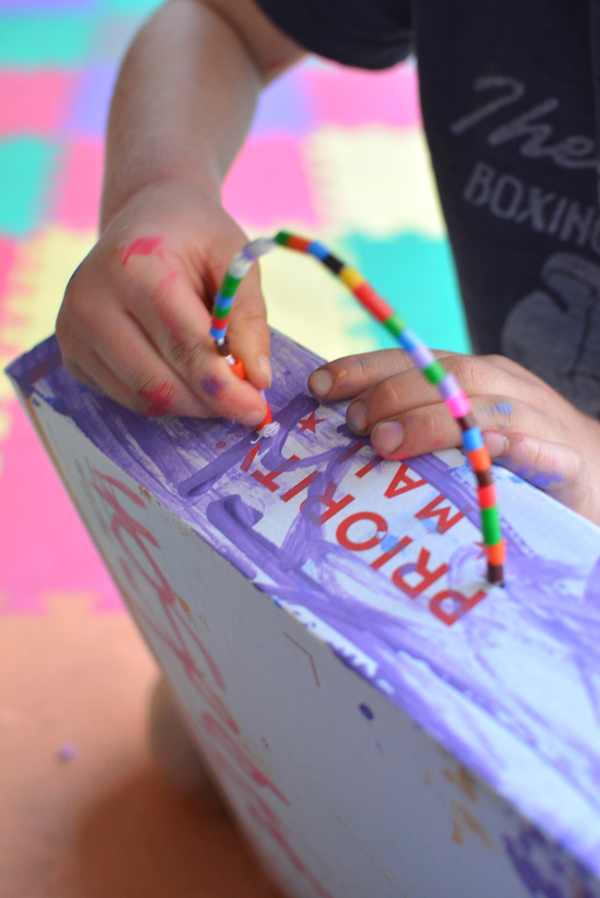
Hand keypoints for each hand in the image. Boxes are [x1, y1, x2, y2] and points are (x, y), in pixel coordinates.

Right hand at [56, 182, 269, 422]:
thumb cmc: (196, 237)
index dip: (224, 387)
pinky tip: (184, 375)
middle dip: (209, 404)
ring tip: (218, 385)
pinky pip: (125, 396)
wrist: (146, 216)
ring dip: (188, 405)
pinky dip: (162, 399)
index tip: (257, 410)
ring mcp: (74, 329)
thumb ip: (248, 317)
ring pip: (141, 397)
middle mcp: (91, 299)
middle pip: (159, 381)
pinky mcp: (71, 352)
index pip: (184, 345)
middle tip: (245, 407)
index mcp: (133, 265)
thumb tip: (258, 379)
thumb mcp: (235, 259)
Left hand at [308, 348, 599, 525]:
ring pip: (485, 410)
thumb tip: (346, 434)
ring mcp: (538, 420)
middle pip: (446, 377)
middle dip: (391, 393)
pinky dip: (516, 449)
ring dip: (431, 422)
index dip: (364, 368)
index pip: (413, 360)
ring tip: (386, 442)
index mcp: (472, 377)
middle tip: (354, 423)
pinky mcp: (566, 460)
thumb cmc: (514, 461)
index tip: (319, 384)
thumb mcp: (460, 433)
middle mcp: (504, 386)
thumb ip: (413, 428)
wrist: (596, 477)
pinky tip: (489, 453)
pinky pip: (541, 450)